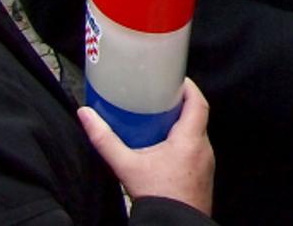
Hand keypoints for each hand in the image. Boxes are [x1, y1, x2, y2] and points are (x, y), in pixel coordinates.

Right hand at [77, 78, 213, 214]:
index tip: (174, 80)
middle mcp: (204, 148)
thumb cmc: (157, 197)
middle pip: (198, 116)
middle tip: (161, 98)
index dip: (188, 87)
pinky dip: (183, 143)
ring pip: (197, 134)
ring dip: (182, 125)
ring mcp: (206, 162)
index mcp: (191, 138)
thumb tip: (86, 116)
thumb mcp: (126, 165)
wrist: (174, 225)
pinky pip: (196, 150)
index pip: (198, 101)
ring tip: (159, 121)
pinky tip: (164, 150)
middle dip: (181, 105)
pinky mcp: (203, 175)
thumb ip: (105, 139)